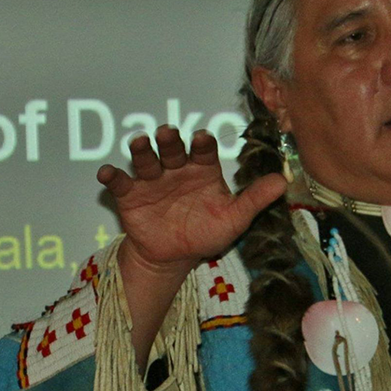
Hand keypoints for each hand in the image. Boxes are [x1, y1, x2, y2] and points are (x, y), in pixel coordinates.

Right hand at [97, 125, 286, 276]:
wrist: (174, 257)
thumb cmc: (207, 232)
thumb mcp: (234, 219)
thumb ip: (255, 199)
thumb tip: (283, 181)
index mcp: (203, 169)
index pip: (204, 150)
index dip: (203, 143)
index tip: (202, 138)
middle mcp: (177, 168)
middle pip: (173, 149)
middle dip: (170, 140)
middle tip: (168, 133)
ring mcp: (152, 180)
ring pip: (146, 159)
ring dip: (142, 150)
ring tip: (140, 142)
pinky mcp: (130, 195)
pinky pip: (120, 182)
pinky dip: (112, 176)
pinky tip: (107, 173)